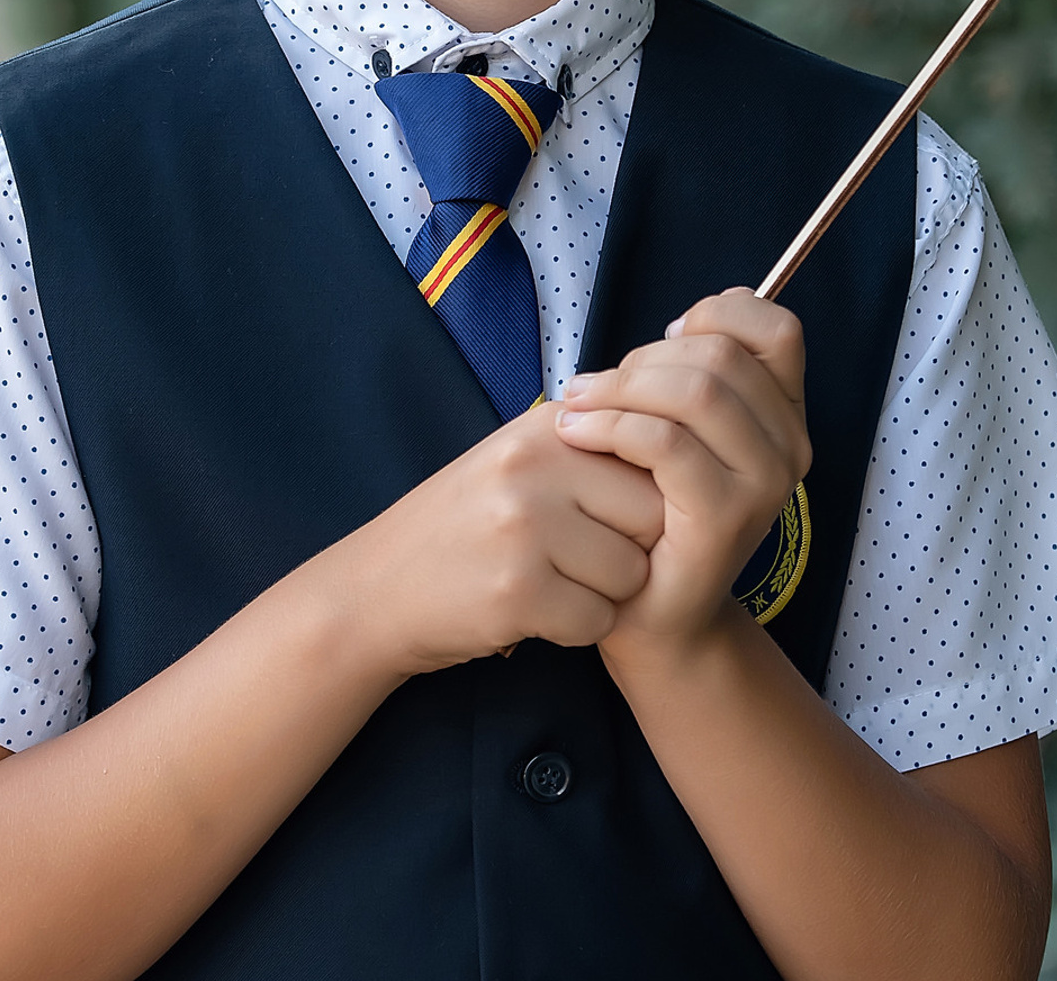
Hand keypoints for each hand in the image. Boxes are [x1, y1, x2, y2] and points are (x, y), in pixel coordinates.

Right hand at [335, 400, 663, 677]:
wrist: (377, 587)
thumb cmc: (463, 524)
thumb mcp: (517, 459)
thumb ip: (589, 445)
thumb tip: (679, 439)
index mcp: (544, 426)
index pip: (652, 455)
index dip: (646, 500)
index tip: (612, 521)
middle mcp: (535, 466)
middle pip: (653, 515)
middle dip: (635, 549)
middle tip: (586, 562)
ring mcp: (523, 528)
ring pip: (631, 574)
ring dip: (606, 595)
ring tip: (558, 586)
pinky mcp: (516, 592)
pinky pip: (597, 621)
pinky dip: (577, 630)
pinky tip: (539, 615)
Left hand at [554, 289, 809, 652]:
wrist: (648, 609)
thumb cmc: (649, 505)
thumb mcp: (675, 426)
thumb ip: (688, 372)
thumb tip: (681, 324)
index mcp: (784, 415)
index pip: (775, 330)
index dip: (717, 314)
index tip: (664, 338)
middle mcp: (790, 447)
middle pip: (721, 355)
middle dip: (644, 360)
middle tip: (595, 388)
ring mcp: (766, 485)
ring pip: (696, 392)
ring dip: (620, 388)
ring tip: (574, 407)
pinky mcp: (727, 517)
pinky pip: (666, 443)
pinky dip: (612, 426)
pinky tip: (575, 433)